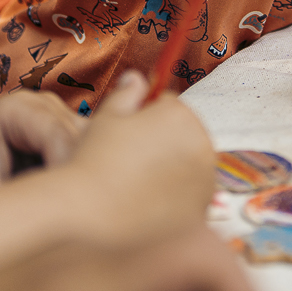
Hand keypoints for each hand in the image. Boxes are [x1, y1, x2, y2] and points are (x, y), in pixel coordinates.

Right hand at [62, 72, 217, 244]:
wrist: (87, 212)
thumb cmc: (93, 159)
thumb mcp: (107, 116)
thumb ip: (127, 93)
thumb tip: (137, 77)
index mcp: (181, 116)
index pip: (172, 107)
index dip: (149, 117)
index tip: (131, 134)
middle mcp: (201, 145)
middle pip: (188, 137)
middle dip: (167, 144)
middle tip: (133, 162)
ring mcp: (204, 182)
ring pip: (191, 169)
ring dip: (175, 172)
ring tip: (138, 185)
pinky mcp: (199, 212)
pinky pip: (191, 200)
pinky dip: (176, 201)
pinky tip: (148, 205)